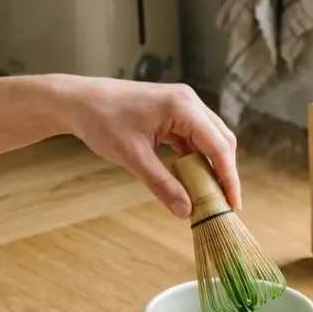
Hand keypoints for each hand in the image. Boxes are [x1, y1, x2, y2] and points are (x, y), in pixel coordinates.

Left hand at [57, 76, 241, 217]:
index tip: (233, 204)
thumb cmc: (102, 121)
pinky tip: (191, 178)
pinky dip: (195, 158)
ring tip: (209, 195)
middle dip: (224, 172)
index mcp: (183, 107)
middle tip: (224, 204)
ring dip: (210, 166)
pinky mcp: (173, 112)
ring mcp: (182, 105)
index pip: (219, 146)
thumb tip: (185, 210)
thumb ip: (162, 184)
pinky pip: (193, 138)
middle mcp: (188, 102)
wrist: (79, 101)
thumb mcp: (133, 157)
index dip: (229, 177)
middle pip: (221, 141)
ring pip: (210, 139)